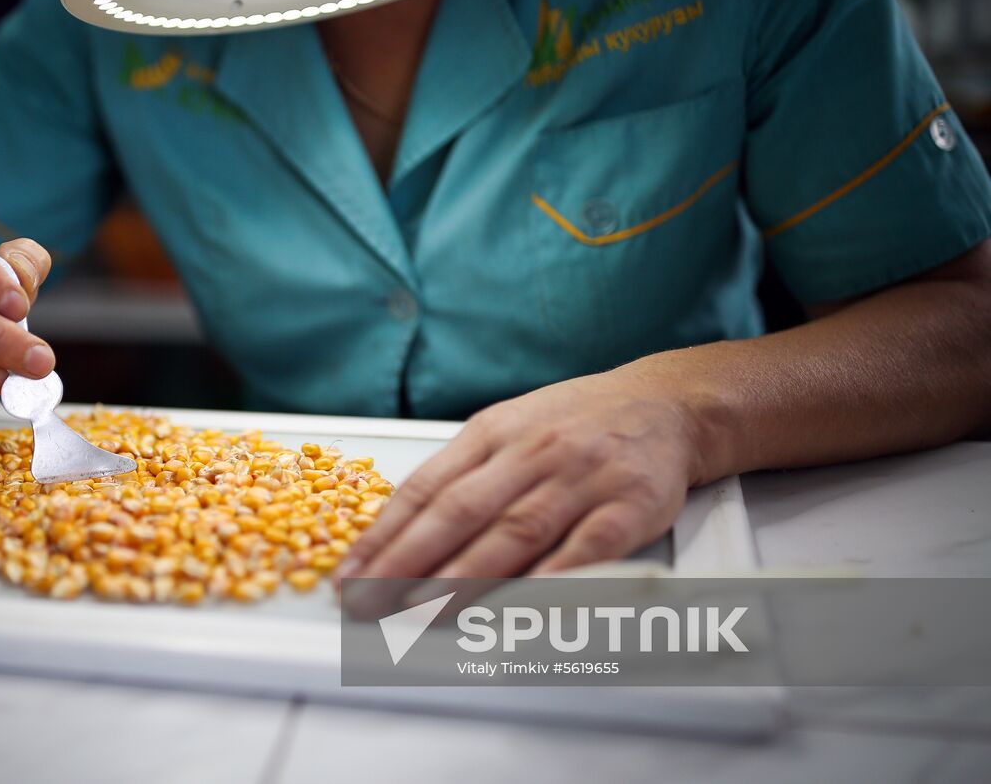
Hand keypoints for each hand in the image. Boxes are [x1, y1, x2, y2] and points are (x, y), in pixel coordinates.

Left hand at [340, 372, 708, 580]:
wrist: (667, 404)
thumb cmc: (577, 424)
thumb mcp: (509, 430)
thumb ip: (461, 477)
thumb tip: (397, 534)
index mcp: (492, 433)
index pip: (425, 488)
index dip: (383, 535)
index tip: (350, 575)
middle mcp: (531, 452)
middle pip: (460, 512)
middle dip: (407, 563)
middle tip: (370, 603)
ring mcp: (581, 478)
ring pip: (515, 532)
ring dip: (466, 579)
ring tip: (422, 614)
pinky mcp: (630, 504)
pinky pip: (587, 548)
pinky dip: (552, 580)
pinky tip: (520, 607)